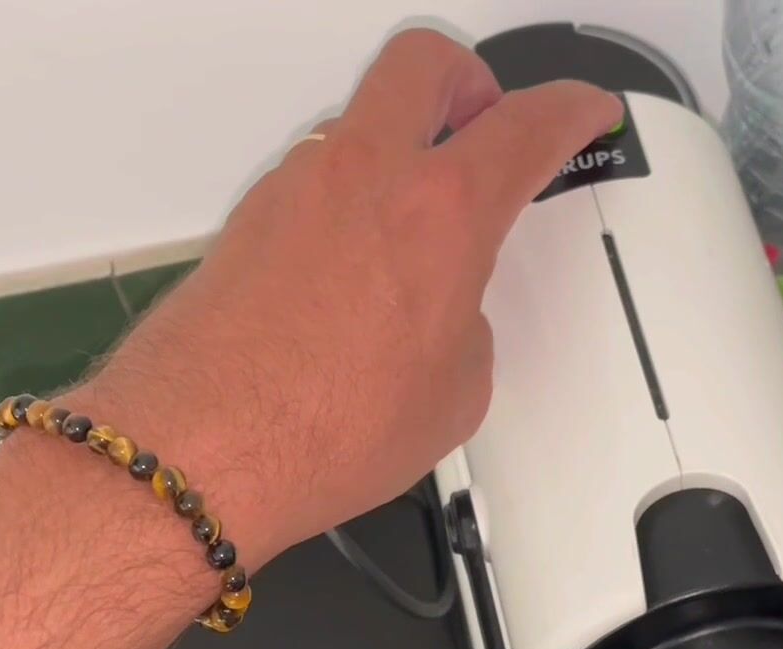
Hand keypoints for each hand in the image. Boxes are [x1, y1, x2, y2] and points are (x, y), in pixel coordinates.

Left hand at [72, 29, 620, 568]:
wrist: (199, 449)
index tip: (583, 111)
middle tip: (486, 120)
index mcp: (440, 210)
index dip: (570, 110)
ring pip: (360, 120)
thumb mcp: (453, 393)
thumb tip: (447, 322)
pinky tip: (355, 265)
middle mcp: (363, 176)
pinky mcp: (249, 222)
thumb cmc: (316, 427)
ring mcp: (296, 189)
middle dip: (469, 81)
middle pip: (426, 64)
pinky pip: (312, 179)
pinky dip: (346, 198)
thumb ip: (465, 327)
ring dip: (398, 145)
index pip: (526, 125)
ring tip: (415, 216)